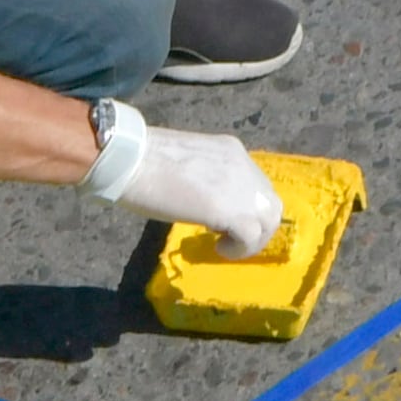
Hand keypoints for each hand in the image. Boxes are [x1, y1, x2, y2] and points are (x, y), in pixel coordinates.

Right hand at [117, 124, 282, 255]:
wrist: (130, 159)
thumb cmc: (141, 159)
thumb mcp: (184, 163)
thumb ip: (203, 177)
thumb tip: (201, 198)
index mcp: (231, 150)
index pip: (254, 181)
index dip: (244, 204)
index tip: (223, 218)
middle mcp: (244, 165)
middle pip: (270, 201)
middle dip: (256, 224)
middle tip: (232, 238)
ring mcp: (242, 187)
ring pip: (269, 219)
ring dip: (252, 239)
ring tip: (226, 246)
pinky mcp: (233, 211)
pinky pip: (251, 236)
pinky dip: (240, 248)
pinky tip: (219, 249)